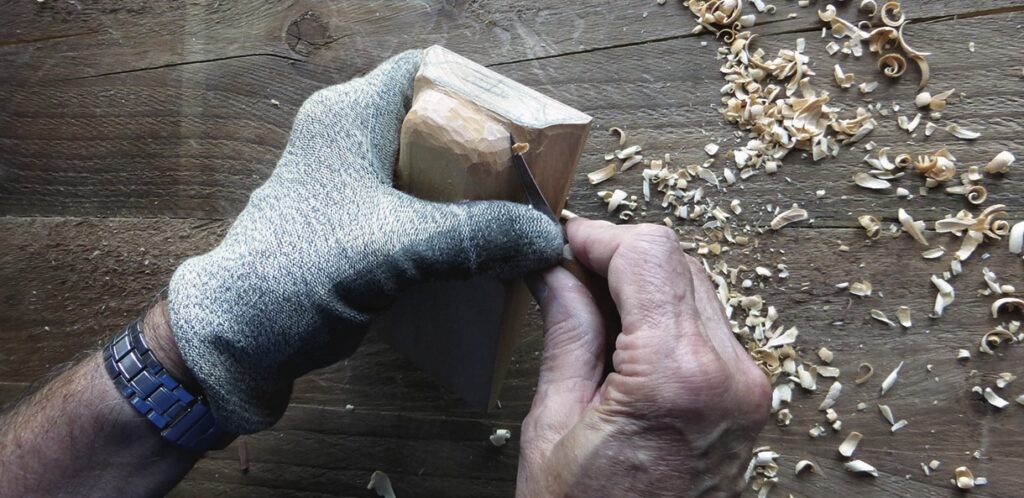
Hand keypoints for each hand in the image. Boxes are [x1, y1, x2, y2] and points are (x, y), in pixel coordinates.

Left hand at [166, 50, 562, 433]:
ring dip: (469, 197)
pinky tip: (479, 251)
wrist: (240, 338)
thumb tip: (546, 236)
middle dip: (484, 153)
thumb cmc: (302, 271)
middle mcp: (351, 138)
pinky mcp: (357, 224)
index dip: (476, 92)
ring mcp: (352, 183)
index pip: (425, 72)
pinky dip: (448, 226)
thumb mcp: (398, 246)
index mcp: (350, 115)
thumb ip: (476, 235)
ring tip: (514, 220)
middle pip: (435, 124)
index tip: (522, 129)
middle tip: (528, 182)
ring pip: (429, 172)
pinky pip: (417, 210)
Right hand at [517, 219, 769, 496]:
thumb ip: (567, 331)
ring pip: (696, 288)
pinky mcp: (748, 401)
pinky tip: (624, 339)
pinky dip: (666, 315)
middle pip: (678, 262)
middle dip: (619, 257)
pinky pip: (708, 327)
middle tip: (566, 272)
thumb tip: (556, 270)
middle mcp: (728, 376)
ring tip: (590, 312)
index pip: (649, 254)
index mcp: (677, 377)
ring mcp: (747, 390)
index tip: (562, 242)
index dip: (599, 237)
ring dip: (643, 284)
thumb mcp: (554, 423)